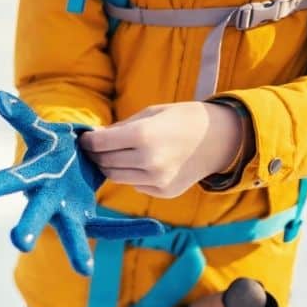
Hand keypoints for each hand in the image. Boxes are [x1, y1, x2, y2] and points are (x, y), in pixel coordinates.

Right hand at [0, 92, 163, 275]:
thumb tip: (0, 98)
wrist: (72, 164)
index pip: (8, 181)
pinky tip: (155, 227)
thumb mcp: (41, 133)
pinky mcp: (88, 219)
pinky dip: (130, 228)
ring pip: (71, 233)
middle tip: (19, 243)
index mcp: (32, 178)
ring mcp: (67, 214)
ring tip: (83, 270)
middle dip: (28, 228)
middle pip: (35, 215)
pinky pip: (109, 226)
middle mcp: (46, 201)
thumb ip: (22, 118)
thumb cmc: (52, 150)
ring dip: (74, 250)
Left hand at [79, 102, 242, 198]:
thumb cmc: (182, 119)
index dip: (87, 142)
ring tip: (115, 155)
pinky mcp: (163, 192)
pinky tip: (142, 163)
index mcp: (142, 136)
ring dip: (110, 166)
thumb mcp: (150, 114)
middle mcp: (148, 161)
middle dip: (96, 155)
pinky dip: (132, 175)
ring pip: (115, 177)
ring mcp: (156, 180)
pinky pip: (134, 185)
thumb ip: (119, 128)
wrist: (221, 139)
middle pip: (104, 163)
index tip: (84, 139)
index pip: (99, 144)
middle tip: (96, 147)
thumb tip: (93, 137)